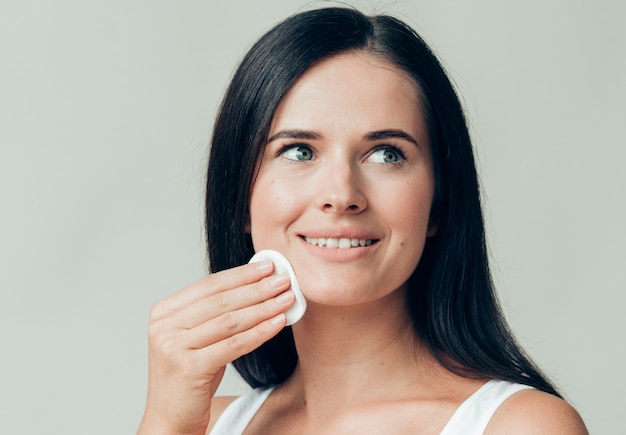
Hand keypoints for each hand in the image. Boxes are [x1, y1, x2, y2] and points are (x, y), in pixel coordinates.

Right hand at [137, 260, 293, 434]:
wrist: (171, 419)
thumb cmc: (191, 376)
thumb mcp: (197, 337)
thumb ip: (216, 312)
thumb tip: (256, 283)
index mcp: (164, 312)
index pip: (209, 285)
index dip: (241, 274)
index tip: (268, 266)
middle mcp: (163, 326)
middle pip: (220, 300)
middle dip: (256, 288)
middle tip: (283, 279)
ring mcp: (173, 347)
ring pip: (229, 321)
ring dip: (263, 307)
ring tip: (286, 299)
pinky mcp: (188, 368)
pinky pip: (233, 345)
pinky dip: (260, 332)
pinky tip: (278, 322)